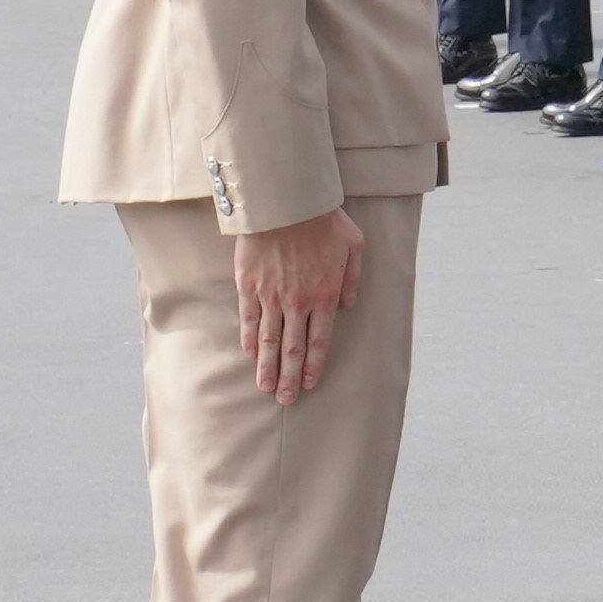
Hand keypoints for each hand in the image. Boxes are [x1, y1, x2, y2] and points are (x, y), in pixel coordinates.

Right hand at [234, 209, 362, 404]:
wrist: (286, 201)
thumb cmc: (323, 218)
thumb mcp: (354, 244)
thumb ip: (353, 277)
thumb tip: (350, 304)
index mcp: (325, 294)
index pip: (319, 341)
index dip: (313, 365)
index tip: (308, 383)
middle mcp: (298, 302)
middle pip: (292, 349)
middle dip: (289, 377)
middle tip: (285, 399)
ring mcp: (271, 295)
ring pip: (270, 340)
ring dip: (267, 367)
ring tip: (265, 387)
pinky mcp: (248, 285)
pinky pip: (249, 319)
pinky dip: (250, 339)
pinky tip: (251, 355)